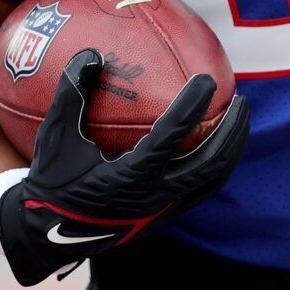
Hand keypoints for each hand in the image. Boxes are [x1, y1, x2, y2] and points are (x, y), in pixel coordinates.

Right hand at [0, 49, 248, 286]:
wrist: (48, 236)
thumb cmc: (52, 182)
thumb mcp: (55, 138)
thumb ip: (72, 94)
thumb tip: (90, 53)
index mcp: (130, 178)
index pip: (171, 137)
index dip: (192, 107)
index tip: (207, 79)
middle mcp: (155, 196)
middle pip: (209, 161)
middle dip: (232, 130)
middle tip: (241, 99)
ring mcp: (164, 210)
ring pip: (212, 179)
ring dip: (231, 148)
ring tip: (239, 120)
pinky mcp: (165, 217)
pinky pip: (202, 189)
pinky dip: (215, 165)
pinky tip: (216, 144)